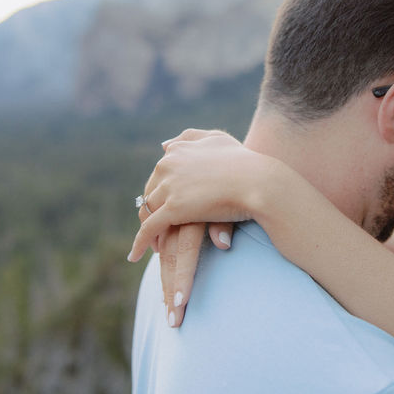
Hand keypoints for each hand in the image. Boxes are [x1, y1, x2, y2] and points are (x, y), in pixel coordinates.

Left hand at [129, 129, 269, 325]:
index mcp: (177, 151)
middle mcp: (167, 165)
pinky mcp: (172, 209)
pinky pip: (149, 229)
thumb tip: (164, 145)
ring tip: (153, 244)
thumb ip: (191, 137)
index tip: (165, 204)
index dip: (161, 191)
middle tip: (156, 227)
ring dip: (147, 228)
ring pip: (147, 211)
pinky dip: (140, 243)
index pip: (160, 173)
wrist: (258, 181)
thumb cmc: (245, 161)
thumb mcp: (217, 138)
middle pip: (150, 192)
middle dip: (152, 210)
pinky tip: (135, 256)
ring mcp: (169, 187)